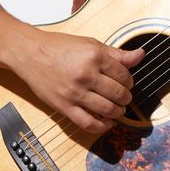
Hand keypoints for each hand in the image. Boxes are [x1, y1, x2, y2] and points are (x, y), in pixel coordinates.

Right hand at [7, 31, 145, 133]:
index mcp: (94, 57)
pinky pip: (89, 123)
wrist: (29, 53)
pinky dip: (103, 126)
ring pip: (108, 109)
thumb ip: (117, 54)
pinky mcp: (64, 106)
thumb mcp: (90, 44)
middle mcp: (86, 75)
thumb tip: (141, 55)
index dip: (129, 81)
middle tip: (124, 96)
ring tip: (118, 108)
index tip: (126, 82)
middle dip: (126, 97)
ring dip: (118, 112)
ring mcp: (75, 93)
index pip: (124, 75)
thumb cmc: (60, 47)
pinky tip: (108, 122)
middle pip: (119, 93)